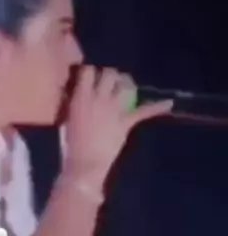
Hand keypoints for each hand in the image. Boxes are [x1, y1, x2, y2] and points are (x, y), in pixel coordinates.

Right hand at [65, 66, 172, 182]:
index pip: (88, 71)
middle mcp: (99, 99)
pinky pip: (144, 112)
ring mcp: (115, 110)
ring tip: (125, 84)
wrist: (84, 164)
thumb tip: (75, 92)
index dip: (89, 71)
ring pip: (126, 86)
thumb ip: (72, 102)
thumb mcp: (65, 118)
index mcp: (81, 97)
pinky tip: (169, 103)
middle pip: (109, 74)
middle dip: (109, 74)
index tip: (89, 76)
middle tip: (108, 80)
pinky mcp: (126, 123)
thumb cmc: (70, 144)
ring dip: (126, 82)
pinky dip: (157, 108)